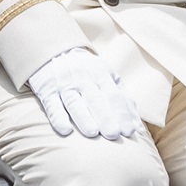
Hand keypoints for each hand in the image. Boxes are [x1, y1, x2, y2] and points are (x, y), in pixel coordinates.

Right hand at [25, 43, 140, 141]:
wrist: (53, 51)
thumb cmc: (88, 72)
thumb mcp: (108, 77)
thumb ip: (123, 99)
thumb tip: (138, 127)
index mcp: (101, 74)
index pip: (114, 95)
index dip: (122, 113)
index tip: (129, 132)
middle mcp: (83, 78)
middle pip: (96, 99)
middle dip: (106, 117)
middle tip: (114, 135)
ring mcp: (64, 84)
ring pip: (74, 102)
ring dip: (83, 117)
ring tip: (92, 133)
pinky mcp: (46, 90)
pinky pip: (52, 105)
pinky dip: (58, 117)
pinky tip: (65, 130)